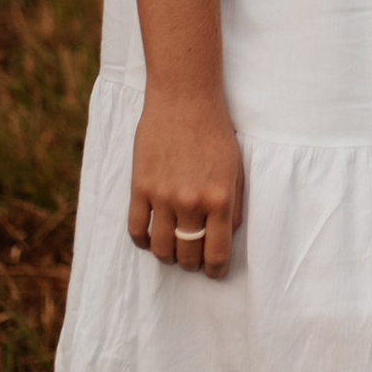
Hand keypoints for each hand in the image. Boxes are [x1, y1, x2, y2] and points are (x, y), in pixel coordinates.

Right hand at [127, 90, 242, 274]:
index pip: (216, 252)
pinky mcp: (139, 187)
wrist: (184, 99)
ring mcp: (162, 196)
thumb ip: (234, 205)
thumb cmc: (215, 132)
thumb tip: (227, 235)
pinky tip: (149, 237)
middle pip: (187, 254)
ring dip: (167, 255)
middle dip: (191, 263)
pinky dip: (142, 240)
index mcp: (220, 198)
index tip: (214, 273)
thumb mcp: (236, 169)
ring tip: (172, 249)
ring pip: (160, 248)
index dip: (215, 270)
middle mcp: (191, 202)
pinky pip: (135, 229)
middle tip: (192, 259)